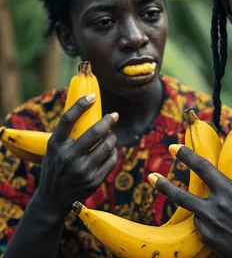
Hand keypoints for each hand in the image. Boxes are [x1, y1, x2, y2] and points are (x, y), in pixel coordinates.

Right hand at [35, 94, 118, 216]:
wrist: (52, 200)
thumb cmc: (56, 166)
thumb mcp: (54, 149)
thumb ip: (68, 134)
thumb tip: (91, 108)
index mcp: (55, 146)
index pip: (67, 120)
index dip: (80, 105)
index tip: (93, 96)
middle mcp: (67, 158)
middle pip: (94, 132)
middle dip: (108, 121)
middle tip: (114, 115)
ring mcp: (81, 171)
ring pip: (107, 146)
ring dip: (112, 137)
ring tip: (110, 136)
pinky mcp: (93, 181)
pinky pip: (112, 159)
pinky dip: (113, 152)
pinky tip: (110, 151)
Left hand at [150, 144, 231, 257]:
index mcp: (228, 191)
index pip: (202, 167)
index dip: (186, 155)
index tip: (173, 147)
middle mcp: (214, 207)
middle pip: (180, 195)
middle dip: (163, 185)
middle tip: (151, 176)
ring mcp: (208, 225)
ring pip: (192, 211)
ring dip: (195, 207)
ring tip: (200, 207)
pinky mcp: (207, 240)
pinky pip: (200, 226)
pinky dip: (205, 222)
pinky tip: (220, 226)